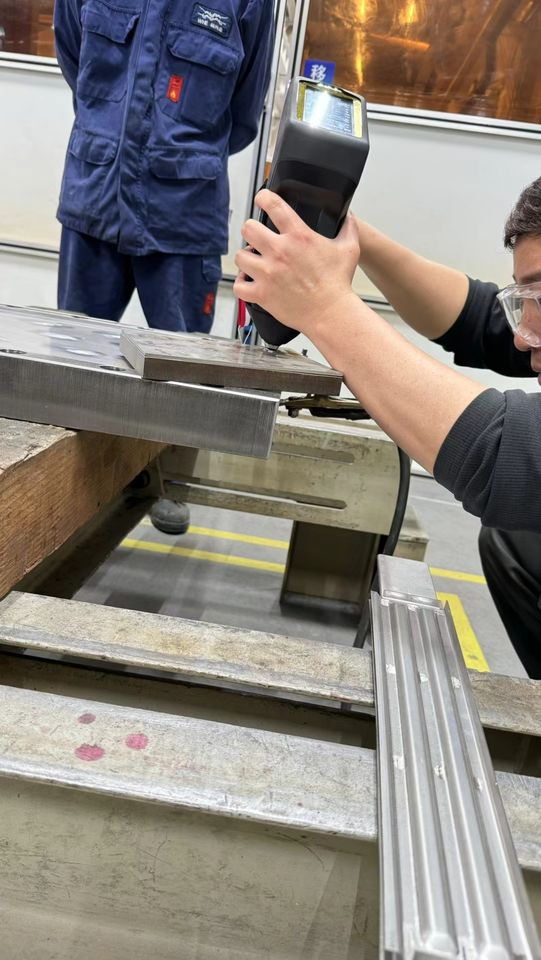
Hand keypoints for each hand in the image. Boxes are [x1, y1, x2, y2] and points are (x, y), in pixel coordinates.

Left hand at [233, 189, 359, 334]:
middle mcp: (279, 252)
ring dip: (245, 258)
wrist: (331, 313)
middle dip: (251, 231)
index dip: (263, 197)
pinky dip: (241, 283)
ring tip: (253, 261)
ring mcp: (268, 273)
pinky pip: (239, 285)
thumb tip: (350, 216)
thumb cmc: (338, 283)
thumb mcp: (349, 249)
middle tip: (257, 238)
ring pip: (240, 256)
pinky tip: (249, 281)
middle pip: (248, 229)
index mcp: (298, 236)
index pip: (273, 204)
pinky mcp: (262, 294)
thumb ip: (349, 228)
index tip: (262, 199)